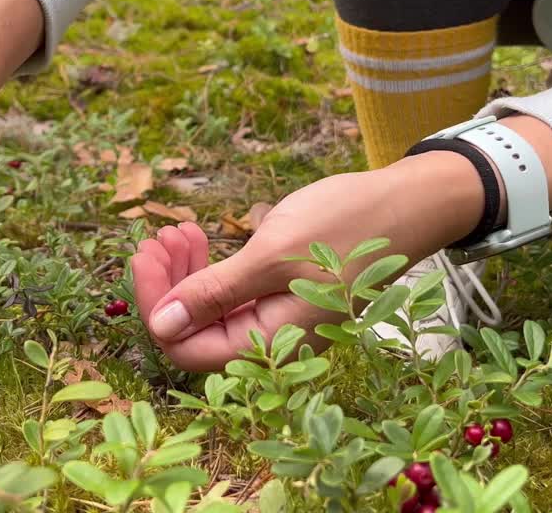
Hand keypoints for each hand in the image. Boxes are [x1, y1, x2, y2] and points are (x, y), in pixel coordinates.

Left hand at [132, 152, 485, 370]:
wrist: (407, 204)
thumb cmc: (345, 225)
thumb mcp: (271, 254)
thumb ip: (214, 293)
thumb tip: (160, 326)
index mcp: (270, 342)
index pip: (184, 346)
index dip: (155, 305)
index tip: (145, 254)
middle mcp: (274, 342)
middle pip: (194, 329)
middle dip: (167, 283)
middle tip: (158, 237)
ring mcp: (280, 321)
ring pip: (212, 310)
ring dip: (187, 272)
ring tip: (179, 231)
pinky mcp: (285, 298)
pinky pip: (234, 295)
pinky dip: (213, 268)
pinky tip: (203, 237)